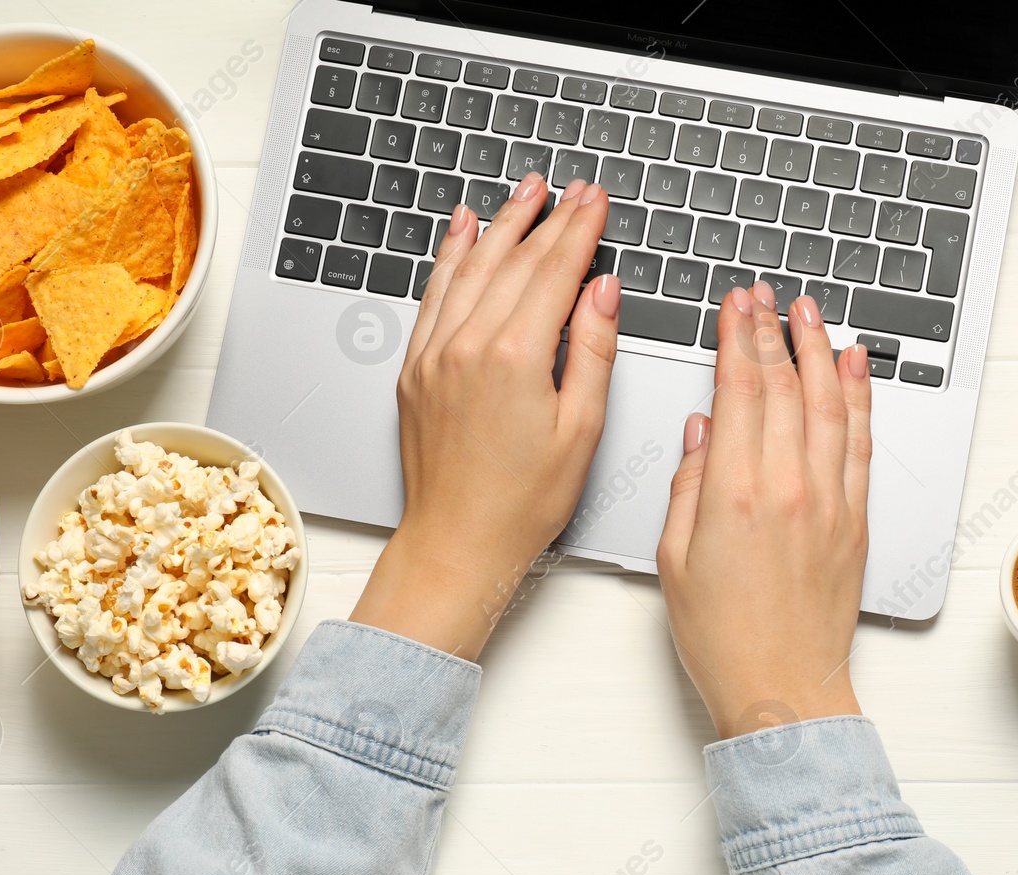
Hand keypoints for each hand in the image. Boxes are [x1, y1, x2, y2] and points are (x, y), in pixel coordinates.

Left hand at [350, 175, 618, 658]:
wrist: (457, 541)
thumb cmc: (521, 502)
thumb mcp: (581, 429)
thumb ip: (593, 350)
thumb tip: (602, 292)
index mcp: (515, 357)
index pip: (555, 272)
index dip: (580, 230)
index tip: (596, 201)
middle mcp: (468, 345)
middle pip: (515, 262)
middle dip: (549, 219)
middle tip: (573, 189)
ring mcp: (435, 354)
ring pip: (471, 268)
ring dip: (501, 224)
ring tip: (525, 191)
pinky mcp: (415, 368)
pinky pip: (433, 295)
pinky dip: (450, 257)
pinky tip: (462, 231)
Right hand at [657, 281, 872, 738]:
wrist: (783, 688)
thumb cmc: (723, 637)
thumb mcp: (674, 559)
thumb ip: (687, 486)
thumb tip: (701, 433)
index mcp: (734, 494)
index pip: (740, 392)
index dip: (738, 339)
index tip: (735, 307)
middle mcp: (788, 488)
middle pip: (784, 387)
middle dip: (771, 332)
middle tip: (764, 296)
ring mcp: (829, 501)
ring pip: (829, 404)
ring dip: (818, 350)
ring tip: (809, 313)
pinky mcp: (855, 519)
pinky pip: (861, 442)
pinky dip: (860, 397)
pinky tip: (854, 367)